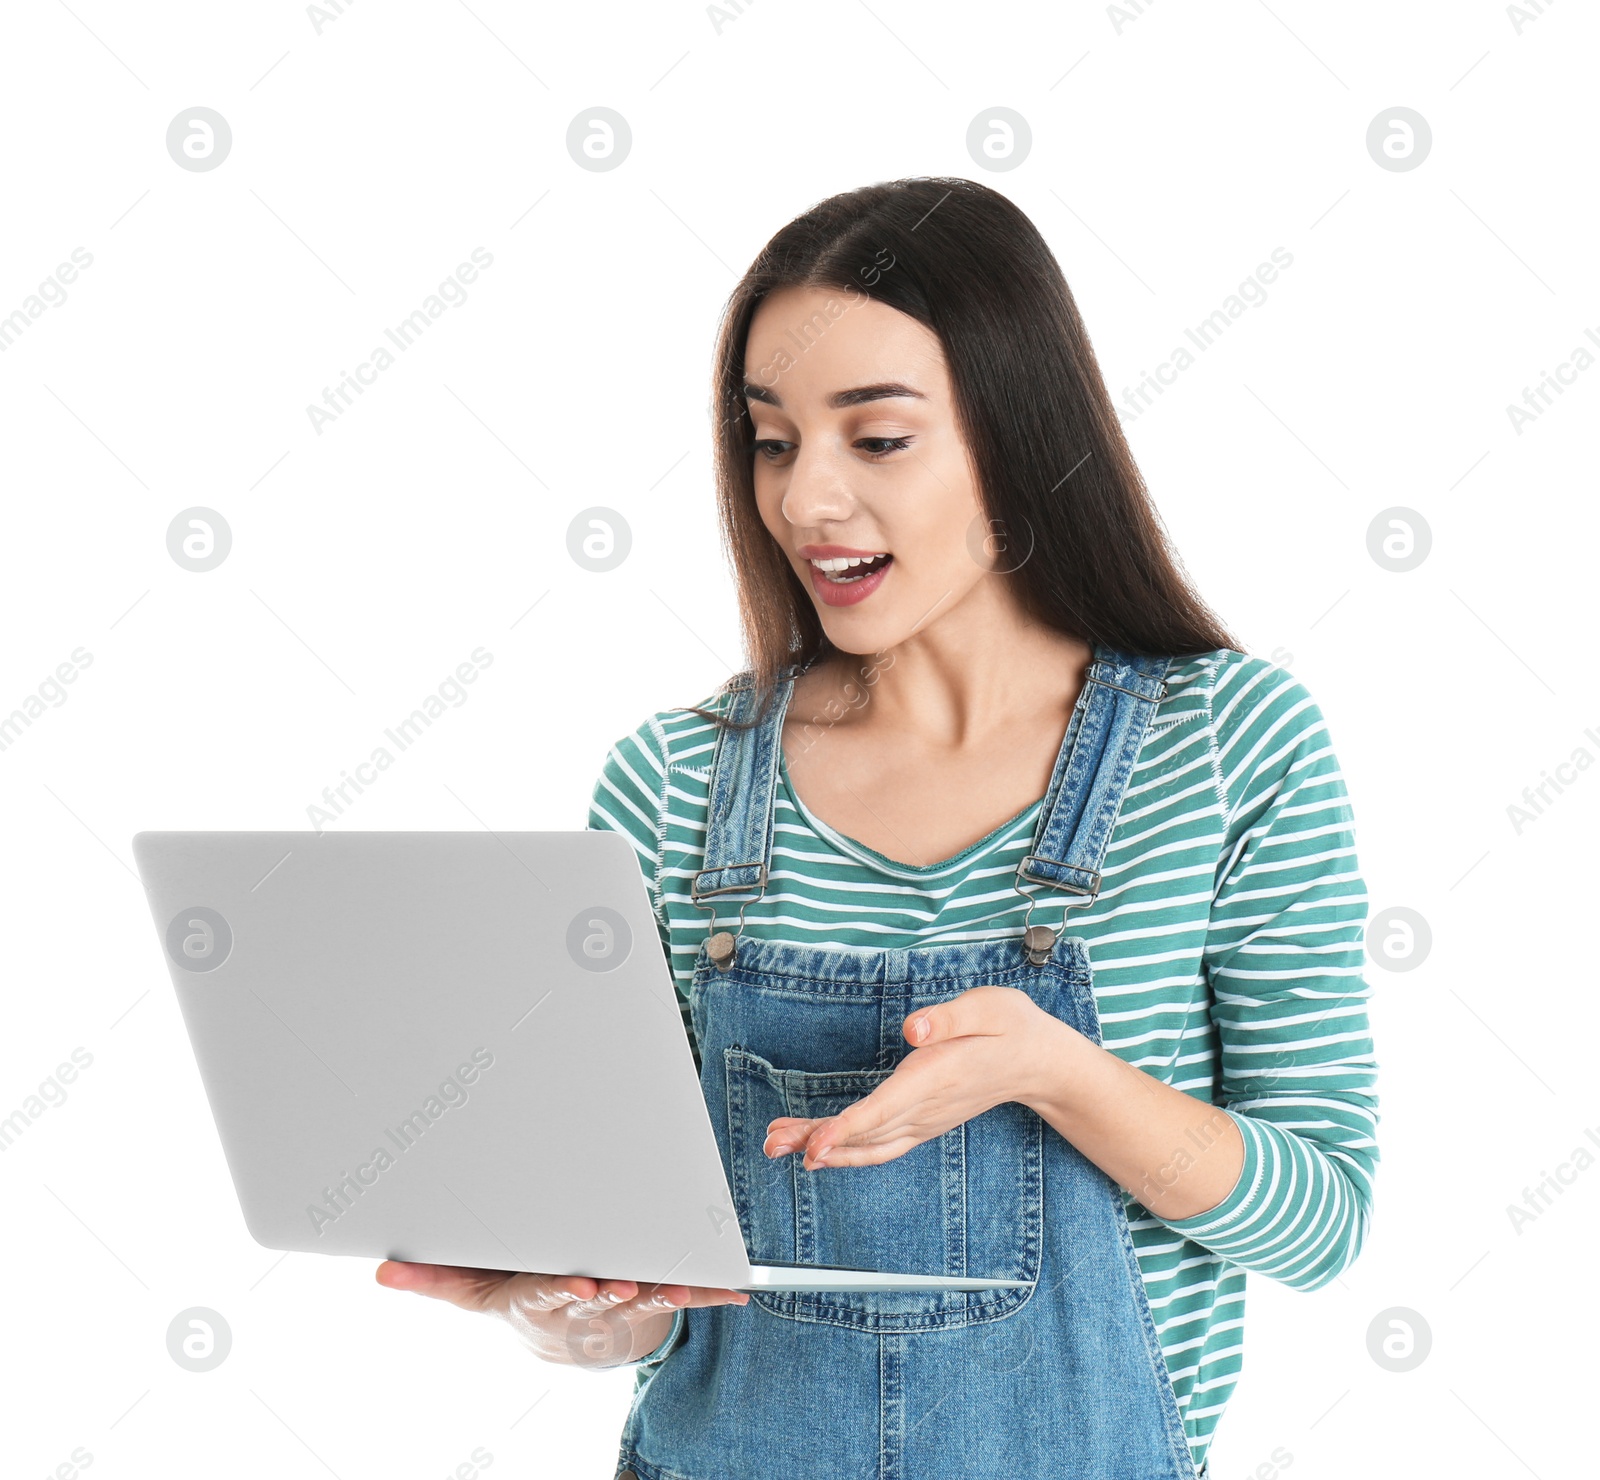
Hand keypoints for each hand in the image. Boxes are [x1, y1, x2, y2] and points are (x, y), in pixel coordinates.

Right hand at [375, 1261, 748, 1367]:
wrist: (558, 1336)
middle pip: (604, 1298)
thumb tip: (380, 1270)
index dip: (569, 1291)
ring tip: (687, 1287)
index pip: (555, 1294)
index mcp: (543, 1297)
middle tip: (632, 1286)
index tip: (584, 1284)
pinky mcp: (650, 1294)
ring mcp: (620, 1303)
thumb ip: (430, 1278)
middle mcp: (584, 1304)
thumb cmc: (513, 1295)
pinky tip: (737, 1289)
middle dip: (620, 1292)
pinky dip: (710, 1291)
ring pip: (645, 1298)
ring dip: (667, 1294)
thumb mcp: (469, 1290)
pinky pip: (683, 1293)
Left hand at [763, 984, 1065, 1169]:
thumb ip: (950, 1018)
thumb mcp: (989, 1008)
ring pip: (867, 1144)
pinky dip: (845, 1151)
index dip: (846, 1130)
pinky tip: (817, 1148)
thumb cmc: (1012, 1028)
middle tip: (773, 1142)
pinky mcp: (921, 1122)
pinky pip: (879, 1146)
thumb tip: (914, 1028)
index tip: (814, 1145)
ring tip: (778, 1143)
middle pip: (865, 1133)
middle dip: (816, 1140)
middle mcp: (926, 1107)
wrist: (1039, 1062)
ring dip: (822, 1147)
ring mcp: (923, 1121)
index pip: (885, 1110)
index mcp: (936, 1077)